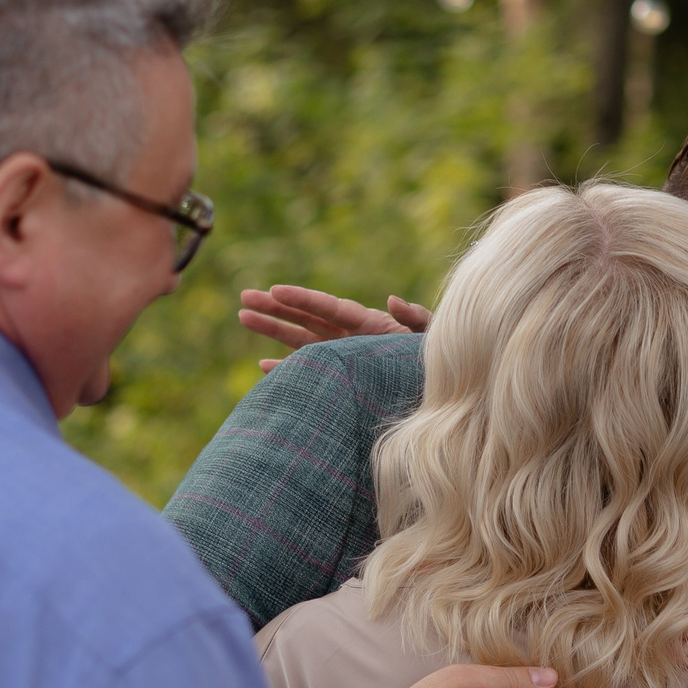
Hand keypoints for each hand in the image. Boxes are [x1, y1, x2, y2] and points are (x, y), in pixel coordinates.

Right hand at [239, 284, 432, 371]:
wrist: (443, 397)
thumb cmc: (437, 365)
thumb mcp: (430, 337)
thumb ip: (415, 318)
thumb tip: (392, 300)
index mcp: (370, 324)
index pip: (328, 307)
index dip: (301, 298)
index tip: (274, 290)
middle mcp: (352, 337)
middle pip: (307, 318)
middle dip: (276, 308)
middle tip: (244, 297)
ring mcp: (344, 357)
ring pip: (301, 341)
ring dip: (273, 330)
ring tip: (244, 317)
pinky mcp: (343, 380)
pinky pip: (310, 372)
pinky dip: (287, 370)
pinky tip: (264, 367)